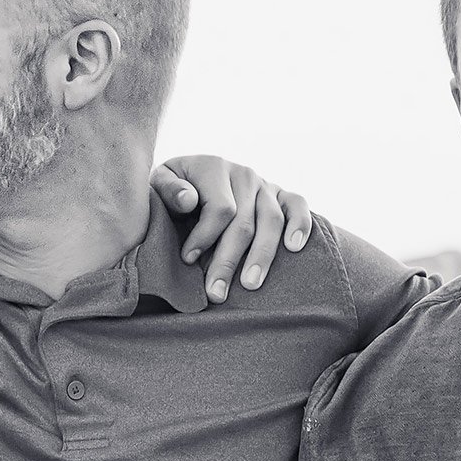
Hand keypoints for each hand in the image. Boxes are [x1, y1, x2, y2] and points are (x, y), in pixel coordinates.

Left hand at [152, 157, 313, 304]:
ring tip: (250, 285)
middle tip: (216, 293)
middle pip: (244, 222)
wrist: (192, 179)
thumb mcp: (160, 183)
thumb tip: (189, 200)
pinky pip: (298, 205)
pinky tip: (293, 248)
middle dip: (228, 260)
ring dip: (262, 256)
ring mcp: (265, 184)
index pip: (219, 208)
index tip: (188, 260)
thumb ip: (168, 190)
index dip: (204, 237)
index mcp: (213, 167)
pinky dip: (300, 225)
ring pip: (271, 221)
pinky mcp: (282, 195)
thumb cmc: (174, 191)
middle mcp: (243, 174)